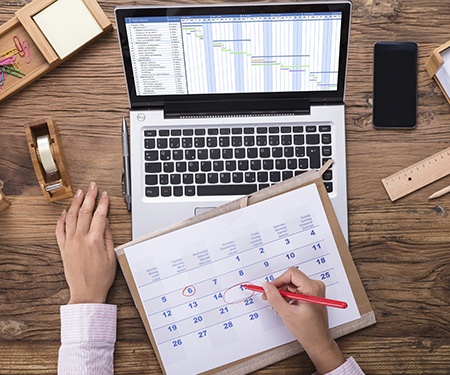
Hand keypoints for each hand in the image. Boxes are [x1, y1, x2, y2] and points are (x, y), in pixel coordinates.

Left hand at [55, 182, 115, 303]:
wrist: (86, 292)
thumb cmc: (101, 278)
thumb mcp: (112, 257)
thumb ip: (109, 238)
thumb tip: (106, 224)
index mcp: (95, 241)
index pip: (100, 216)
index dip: (103, 203)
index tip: (105, 195)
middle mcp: (81, 239)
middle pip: (85, 212)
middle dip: (90, 197)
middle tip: (93, 186)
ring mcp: (70, 243)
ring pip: (71, 217)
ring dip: (76, 203)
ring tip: (80, 193)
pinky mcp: (63, 248)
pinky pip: (60, 230)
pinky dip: (61, 219)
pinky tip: (64, 211)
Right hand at [262, 267, 344, 373]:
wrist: (318, 342)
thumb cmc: (308, 330)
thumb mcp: (287, 313)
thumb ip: (274, 297)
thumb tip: (266, 285)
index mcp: (312, 288)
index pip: (291, 274)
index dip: (278, 280)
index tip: (269, 289)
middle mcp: (315, 286)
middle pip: (291, 279)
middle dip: (279, 288)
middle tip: (269, 298)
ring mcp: (314, 290)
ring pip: (291, 285)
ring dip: (282, 294)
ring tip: (277, 306)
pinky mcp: (311, 294)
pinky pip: (295, 290)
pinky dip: (287, 297)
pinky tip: (283, 306)